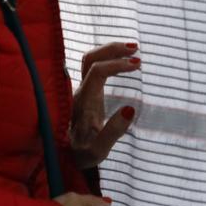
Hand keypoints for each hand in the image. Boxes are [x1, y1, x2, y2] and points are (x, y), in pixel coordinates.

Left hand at [70, 42, 140, 168]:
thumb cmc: (84, 154)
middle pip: (90, 59)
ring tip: (133, 50)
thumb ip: (113, 131)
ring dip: (110, 52)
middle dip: (112, 49)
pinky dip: (109, 59)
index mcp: (84, 101)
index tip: (137, 64)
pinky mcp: (86, 93)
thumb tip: (131, 108)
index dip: (116, 64)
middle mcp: (80, 92)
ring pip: (90, 61)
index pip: (97, 71)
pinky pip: (94, 68)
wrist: (67, 157)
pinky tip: (123, 62)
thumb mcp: (99, 150)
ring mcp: (82, 91)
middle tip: (136, 48)